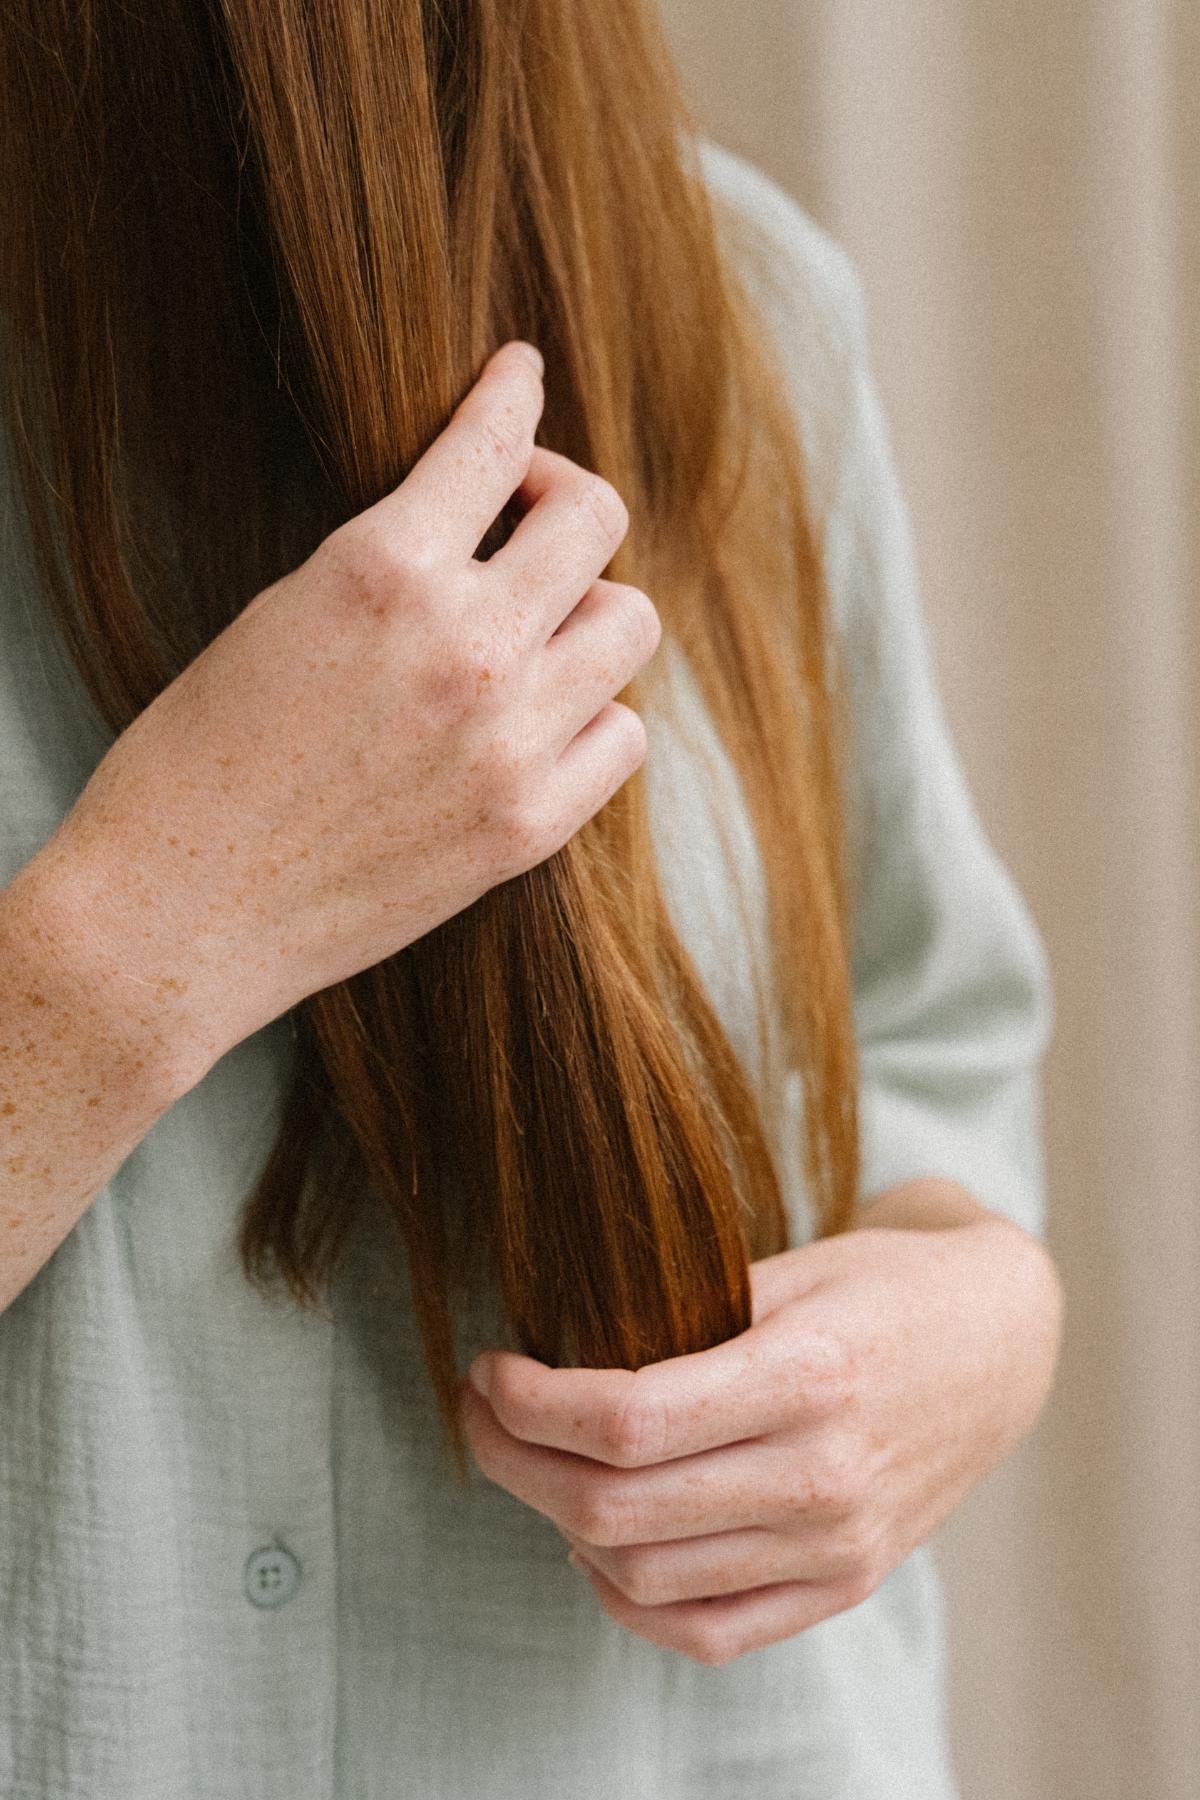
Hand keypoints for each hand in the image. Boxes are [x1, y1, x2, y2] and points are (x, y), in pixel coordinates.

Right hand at [38, 339, 660, 1081]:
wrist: (176, 916)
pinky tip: (545, 719)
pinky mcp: (527, 828)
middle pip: (595, 518)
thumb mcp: (279, 616)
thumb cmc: (196, 763)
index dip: (512, 392)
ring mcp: (508, 742)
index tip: (519, 376)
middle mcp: (464, 645)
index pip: (493, 440)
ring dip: (589, 608)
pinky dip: (594, 716)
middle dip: (562, 498)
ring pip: (630, 622)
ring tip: (539, 628)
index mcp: (380, 570)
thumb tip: (476, 528)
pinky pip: (623, 737)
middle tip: (526, 519)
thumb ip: (391, 566)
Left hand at [459, 1185, 1062, 1665]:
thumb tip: (557, 1348)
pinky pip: (706, 1631)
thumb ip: (686, 1313)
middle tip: (482, 1413)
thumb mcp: (791, 1267)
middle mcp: (822, 1476)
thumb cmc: (884, 1286)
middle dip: (514, 1460)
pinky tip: (595, 1547)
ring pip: (644, 1578)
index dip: (529, 1403)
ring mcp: (836, 1546)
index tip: (489, 1370)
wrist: (1002, 1344)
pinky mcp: (844, 1585)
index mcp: (807, 1377)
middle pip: (615, 1507)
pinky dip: (627, 1600)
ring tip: (535, 1465)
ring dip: (559, 1524)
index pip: (625, 1421)